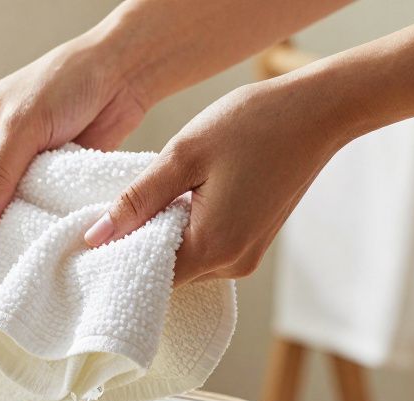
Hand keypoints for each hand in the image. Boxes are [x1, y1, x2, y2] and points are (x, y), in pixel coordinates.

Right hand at [0, 36, 149, 230]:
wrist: (121, 74)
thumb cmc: (64, 82)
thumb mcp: (23, 126)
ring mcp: (16, 169)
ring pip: (3, 209)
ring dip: (8, 227)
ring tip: (3, 259)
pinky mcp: (45, 181)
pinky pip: (33, 210)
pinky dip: (35, 222)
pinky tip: (32, 244)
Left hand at [84, 78, 354, 283]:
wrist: (319, 111)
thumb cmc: (253, 124)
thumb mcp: (183, 155)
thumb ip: (137, 200)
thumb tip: (95, 237)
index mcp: (213, 247)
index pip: (147, 277)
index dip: (118, 258)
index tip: (94, 236)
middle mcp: (233, 264)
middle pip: (167, 273)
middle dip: (140, 246)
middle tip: (117, 211)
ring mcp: (247, 257)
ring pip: (187, 262)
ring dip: (165, 237)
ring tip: (150, 200)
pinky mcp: (254, 243)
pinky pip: (207, 249)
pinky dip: (188, 232)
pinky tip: (180, 200)